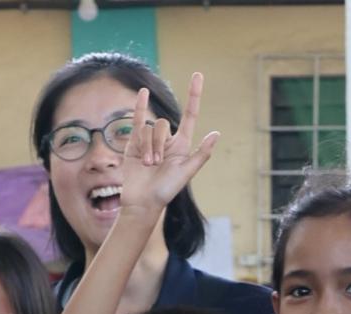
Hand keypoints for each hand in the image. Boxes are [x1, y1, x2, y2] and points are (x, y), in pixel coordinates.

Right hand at [117, 76, 219, 219]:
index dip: (194, 95)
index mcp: (182, 145)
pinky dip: (139, 107)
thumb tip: (216, 133)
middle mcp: (167, 141)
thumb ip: (201, 154)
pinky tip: (142, 94)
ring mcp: (150, 141)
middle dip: (158, 144)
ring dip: (147, 147)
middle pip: (162, 125)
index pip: (190, 115)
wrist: (142, 202)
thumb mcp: (186, 173)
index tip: (198, 75)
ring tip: (147, 165)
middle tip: (155, 164)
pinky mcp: (134, 143)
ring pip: (149, 129)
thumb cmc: (165, 191)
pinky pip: (137, 120)